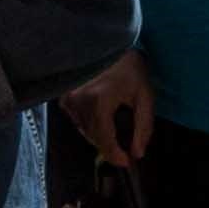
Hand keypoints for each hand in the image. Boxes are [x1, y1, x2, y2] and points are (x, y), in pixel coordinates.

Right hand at [64, 52, 154, 166]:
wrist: (109, 45)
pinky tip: (101, 113)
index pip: (103, 139)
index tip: (125, 163)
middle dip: (109, 145)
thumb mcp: (145, 96)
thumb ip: (143, 126)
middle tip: (124, 147)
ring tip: (115, 125)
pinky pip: (77, 120)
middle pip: (93, 137)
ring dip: (99, 134)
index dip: (114, 154)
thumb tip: (138, 152)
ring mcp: (68, 99)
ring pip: (83, 130)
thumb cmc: (130, 68)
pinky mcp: (64, 97)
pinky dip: (89, 123)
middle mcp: (79, 102)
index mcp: (99, 101)